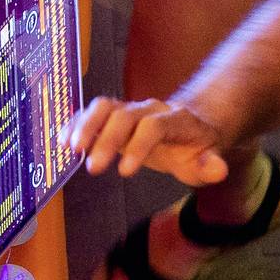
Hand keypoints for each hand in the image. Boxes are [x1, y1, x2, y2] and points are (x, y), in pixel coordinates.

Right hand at [65, 95, 228, 183]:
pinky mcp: (113, 115)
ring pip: (104, 107)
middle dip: (106, 140)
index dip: (139, 146)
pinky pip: (91, 113)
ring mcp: (129, 110)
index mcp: (174, 120)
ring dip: (85, 126)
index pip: (154, 126)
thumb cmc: (195, 148)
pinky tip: (62, 142)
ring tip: (71, 149)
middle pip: (124, 115)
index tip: (125, 173)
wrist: (188, 126)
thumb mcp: (208, 160)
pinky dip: (75, 124)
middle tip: (93, 168)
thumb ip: (211, 166)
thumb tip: (217, 169)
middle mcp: (149, 110)